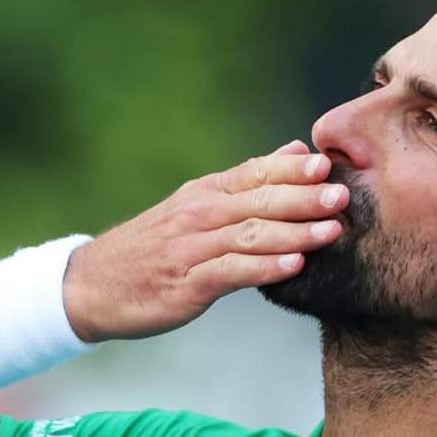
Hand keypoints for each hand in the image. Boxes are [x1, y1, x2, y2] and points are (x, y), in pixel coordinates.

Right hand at [62, 140, 347, 341]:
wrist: (93, 286)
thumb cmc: (154, 248)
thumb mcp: (196, 206)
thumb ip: (247, 182)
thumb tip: (295, 150)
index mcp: (205, 193)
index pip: (254, 173)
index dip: (293, 170)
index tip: (331, 164)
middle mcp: (199, 214)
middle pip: (258, 201)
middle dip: (304, 197)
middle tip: (343, 195)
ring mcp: (192, 248)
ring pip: (249, 235)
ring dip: (293, 232)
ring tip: (331, 231)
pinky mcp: (187, 283)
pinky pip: (232, 272)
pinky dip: (264, 268)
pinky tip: (292, 266)